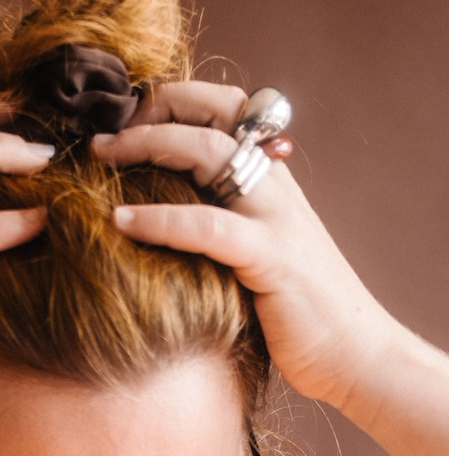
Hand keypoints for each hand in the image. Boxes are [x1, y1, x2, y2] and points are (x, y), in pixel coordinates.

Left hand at [95, 81, 393, 411]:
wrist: (354, 354)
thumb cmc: (297, 313)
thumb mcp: (257, 255)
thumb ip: (223, 226)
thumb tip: (162, 218)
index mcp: (272, 178)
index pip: (226, 108)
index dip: (174, 101)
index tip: (125, 122)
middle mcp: (276, 185)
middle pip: (214, 115)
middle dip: (152, 113)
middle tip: (101, 137)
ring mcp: (276, 218)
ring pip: (210, 153)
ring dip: (149, 147)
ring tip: (102, 159)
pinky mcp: (272, 260)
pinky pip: (209, 226)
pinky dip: (161, 219)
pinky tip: (122, 223)